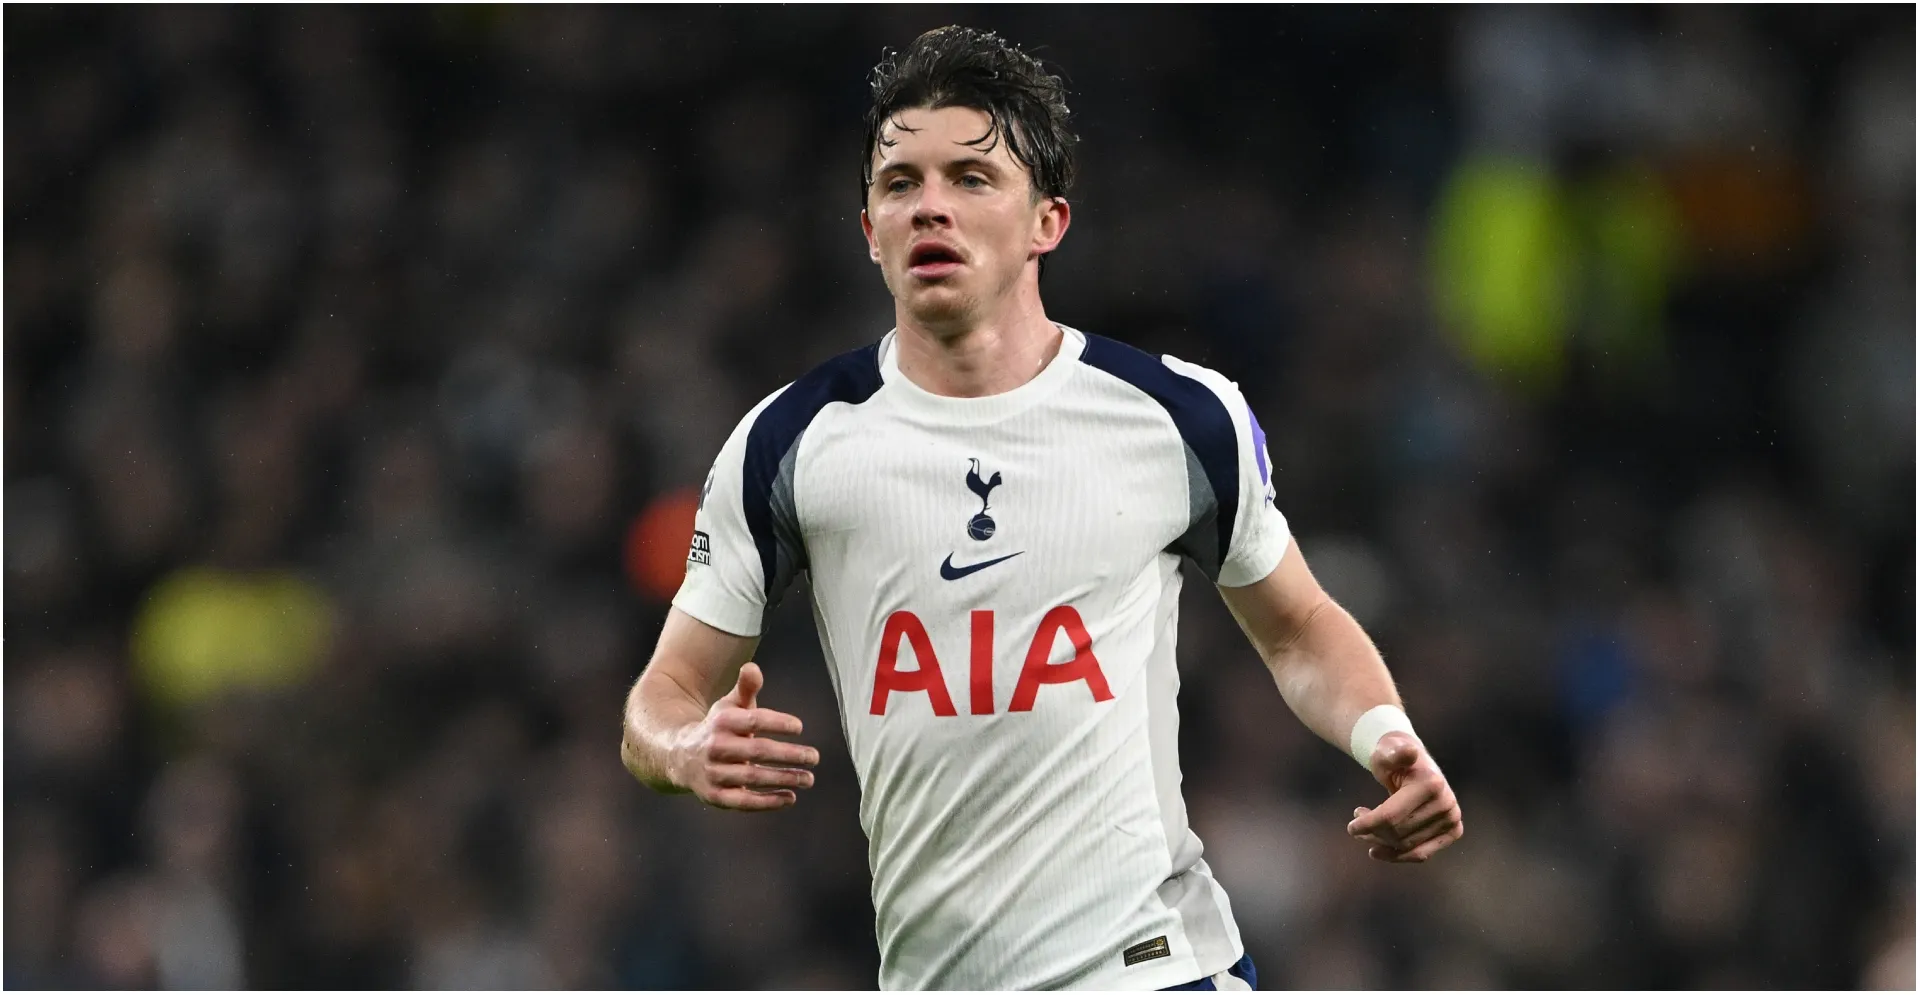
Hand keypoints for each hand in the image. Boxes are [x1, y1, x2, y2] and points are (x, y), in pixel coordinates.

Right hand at [673, 662, 818, 811]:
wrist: (680, 756)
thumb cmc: (717, 728)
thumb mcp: (730, 706)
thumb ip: (746, 688)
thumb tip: (753, 668)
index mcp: (721, 722)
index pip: (754, 720)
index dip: (778, 723)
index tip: (800, 727)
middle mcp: (715, 748)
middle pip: (758, 751)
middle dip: (789, 755)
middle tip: (814, 757)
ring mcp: (714, 774)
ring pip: (754, 778)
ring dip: (785, 779)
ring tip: (809, 778)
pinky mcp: (715, 797)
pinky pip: (744, 802)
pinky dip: (769, 802)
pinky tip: (791, 798)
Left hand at [1346, 731, 1462, 862]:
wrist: (1414, 763)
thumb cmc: (1393, 757)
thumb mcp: (1386, 751)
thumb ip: (1392, 753)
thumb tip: (1408, 752)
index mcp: (1431, 784)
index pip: (1391, 816)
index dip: (1367, 824)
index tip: (1351, 827)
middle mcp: (1446, 803)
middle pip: (1398, 833)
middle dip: (1372, 833)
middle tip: (1357, 826)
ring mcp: (1452, 818)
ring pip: (1407, 846)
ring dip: (1382, 843)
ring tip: (1366, 832)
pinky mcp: (1453, 831)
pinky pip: (1422, 853)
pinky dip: (1399, 856)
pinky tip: (1380, 851)